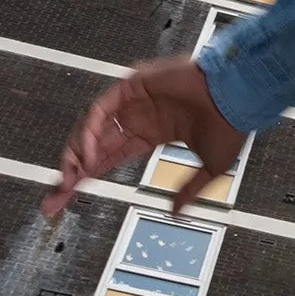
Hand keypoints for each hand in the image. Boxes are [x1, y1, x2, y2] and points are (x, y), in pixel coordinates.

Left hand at [46, 58, 246, 219]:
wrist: (240, 97)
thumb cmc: (232, 126)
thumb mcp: (210, 169)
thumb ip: (189, 190)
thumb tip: (176, 211)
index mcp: (152, 133)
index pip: (108, 157)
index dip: (87, 177)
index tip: (67, 198)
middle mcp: (138, 117)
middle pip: (92, 147)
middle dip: (70, 172)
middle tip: (54, 199)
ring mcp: (133, 100)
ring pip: (92, 128)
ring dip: (75, 154)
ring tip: (69, 180)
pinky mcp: (133, 84)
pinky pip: (102, 109)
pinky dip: (90, 131)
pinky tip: (87, 155)